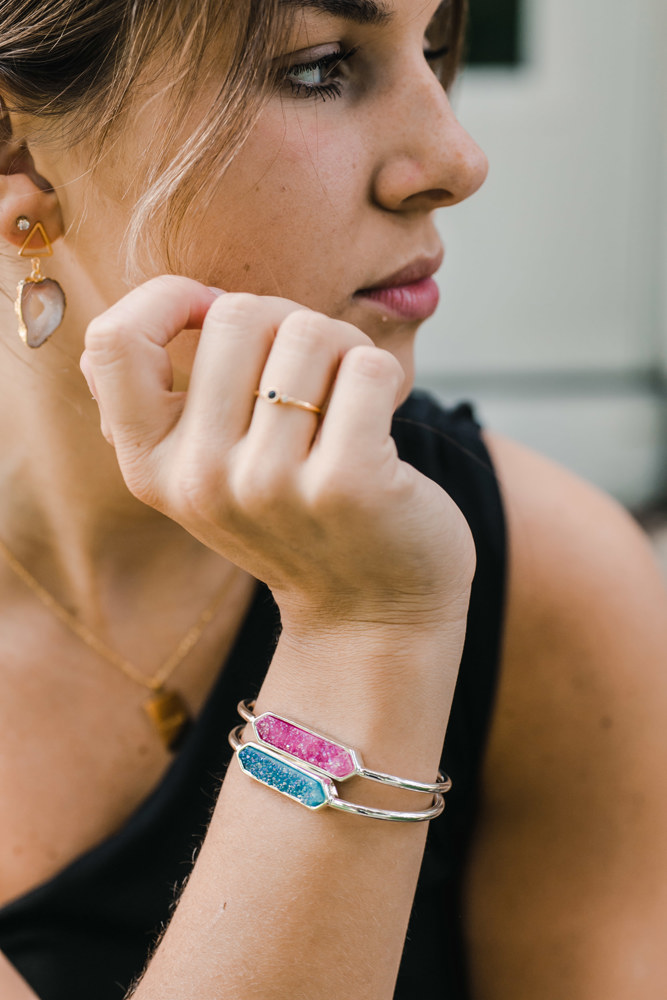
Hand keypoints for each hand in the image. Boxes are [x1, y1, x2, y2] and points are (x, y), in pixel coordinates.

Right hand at [81, 277, 474, 630]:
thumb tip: (170, 301)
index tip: (213, 308)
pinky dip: (383, 376)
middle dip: (289, 321)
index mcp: (153, 468)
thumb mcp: (210, 476)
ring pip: (309, 331)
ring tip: (349, 401)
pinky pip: (368, 366)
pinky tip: (380, 423)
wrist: (369, 615)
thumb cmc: (298, 521)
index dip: (166, 298)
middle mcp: (201, 480)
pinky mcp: (347, 484)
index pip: (113, 342)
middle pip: (237, 314)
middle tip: (314, 371)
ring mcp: (271, 485)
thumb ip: (175, 401)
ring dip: (344, 348)